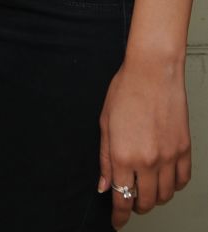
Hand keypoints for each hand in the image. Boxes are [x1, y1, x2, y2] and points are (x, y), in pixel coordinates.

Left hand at [97, 52, 190, 226]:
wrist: (153, 71)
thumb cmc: (126, 90)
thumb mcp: (105, 123)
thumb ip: (105, 158)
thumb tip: (104, 185)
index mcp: (124, 155)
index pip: (121, 198)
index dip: (119, 216)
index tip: (117, 222)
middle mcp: (147, 161)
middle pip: (145, 202)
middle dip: (136, 206)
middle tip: (130, 201)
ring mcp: (168, 157)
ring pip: (165, 195)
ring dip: (155, 198)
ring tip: (147, 188)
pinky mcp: (184, 150)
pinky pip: (182, 180)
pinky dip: (174, 186)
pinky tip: (165, 178)